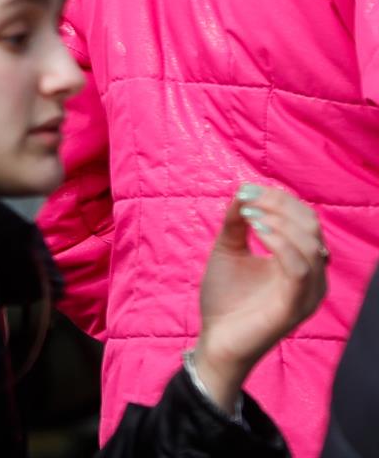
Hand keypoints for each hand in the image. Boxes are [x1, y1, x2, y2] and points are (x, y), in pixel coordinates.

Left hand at [191, 184, 328, 414]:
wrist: (216, 339)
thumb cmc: (225, 297)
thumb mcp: (229, 249)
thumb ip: (236, 222)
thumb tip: (242, 191)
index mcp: (299, 262)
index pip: (305, 220)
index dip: (279, 199)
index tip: (245, 190)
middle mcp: (311, 277)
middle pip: (312, 227)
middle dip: (279, 205)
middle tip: (246, 199)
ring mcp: (306, 293)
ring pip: (311, 245)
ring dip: (278, 220)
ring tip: (249, 215)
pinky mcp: (294, 307)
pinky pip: (298, 269)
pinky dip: (279, 242)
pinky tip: (256, 229)